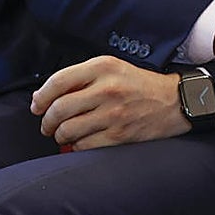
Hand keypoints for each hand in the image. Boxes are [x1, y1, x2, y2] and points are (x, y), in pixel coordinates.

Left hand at [31, 56, 188, 150]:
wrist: (176, 102)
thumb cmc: (140, 85)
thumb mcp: (114, 69)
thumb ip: (82, 77)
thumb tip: (42, 97)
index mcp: (104, 67)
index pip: (57, 82)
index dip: (41, 97)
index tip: (38, 106)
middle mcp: (108, 88)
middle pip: (58, 110)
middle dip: (47, 121)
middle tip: (48, 125)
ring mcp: (114, 113)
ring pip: (66, 131)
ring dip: (60, 136)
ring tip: (65, 134)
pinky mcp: (119, 135)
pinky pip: (82, 146)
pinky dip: (77, 147)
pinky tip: (83, 141)